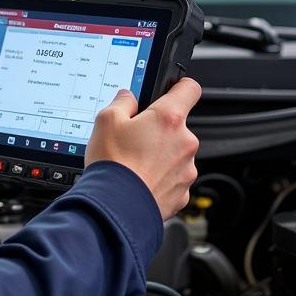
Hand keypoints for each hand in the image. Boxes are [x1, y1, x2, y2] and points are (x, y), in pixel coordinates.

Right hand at [85, 79, 200, 219]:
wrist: (116, 208)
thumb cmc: (113, 164)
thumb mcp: (106, 120)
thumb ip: (121, 102)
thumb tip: (127, 98)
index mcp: (169, 118)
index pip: (189, 89)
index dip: (180, 86)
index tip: (172, 90)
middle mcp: (185, 142)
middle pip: (178, 126)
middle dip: (159, 130)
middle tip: (134, 138)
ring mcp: (186, 170)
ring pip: (175, 154)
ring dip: (160, 155)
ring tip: (134, 163)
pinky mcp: (183, 193)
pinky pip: (173, 178)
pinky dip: (160, 178)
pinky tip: (140, 180)